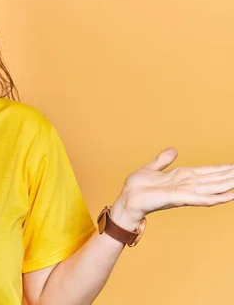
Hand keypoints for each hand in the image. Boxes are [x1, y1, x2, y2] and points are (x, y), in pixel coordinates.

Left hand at [110, 147, 233, 229]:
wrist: (127, 200)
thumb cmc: (137, 187)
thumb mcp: (151, 168)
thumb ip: (163, 160)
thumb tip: (173, 150)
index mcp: (182, 176)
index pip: (207, 171)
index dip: (222, 168)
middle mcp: (187, 184)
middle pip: (215, 178)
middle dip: (230, 175)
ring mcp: (184, 192)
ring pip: (213, 187)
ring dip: (229, 184)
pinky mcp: (179, 198)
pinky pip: (201, 198)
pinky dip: (216, 197)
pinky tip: (230, 196)